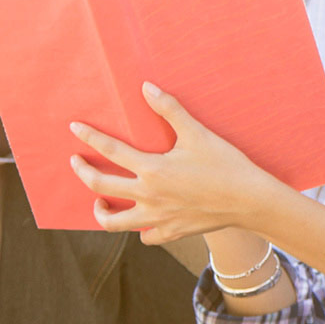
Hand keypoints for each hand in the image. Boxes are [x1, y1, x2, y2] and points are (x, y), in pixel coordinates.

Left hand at [69, 83, 284, 244]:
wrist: (250, 201)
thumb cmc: (225, 164)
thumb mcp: (197, 133)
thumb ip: (169, 110)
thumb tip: (145, 87)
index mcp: (152, 169)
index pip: (110, 150)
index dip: (89, 137)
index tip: (74, 128)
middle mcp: (148, 196)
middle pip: (100, 187)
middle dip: (82, 172)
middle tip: (76, 162)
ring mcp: (157, 218)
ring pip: (113, 223)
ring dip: (101, 211)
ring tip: (100, 202)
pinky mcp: (170, 232)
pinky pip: (144, 236)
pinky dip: (139, 229)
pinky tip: (140, 220)